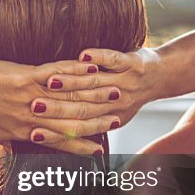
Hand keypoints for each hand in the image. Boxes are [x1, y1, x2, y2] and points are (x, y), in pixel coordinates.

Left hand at [0, 58, 121, 154]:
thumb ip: (9, 138)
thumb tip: (16, 145)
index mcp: (24, 132)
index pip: (59, 142)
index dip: (80, 146)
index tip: (98, 151)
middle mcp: (31, 118)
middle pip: (71, 123)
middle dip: (96, 123)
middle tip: (117, 121)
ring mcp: (29, 97)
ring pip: (69, 99)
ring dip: (95, 96)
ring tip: (115, 94)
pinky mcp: (24, 77)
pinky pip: (55, 74)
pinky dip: (75, 71)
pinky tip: (92, 68)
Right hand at [36, 47, 161, 132]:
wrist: (162, 75)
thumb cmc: (127, 96)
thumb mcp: (110, 114)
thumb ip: (84, 126)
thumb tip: (53, 138)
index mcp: (109, 119)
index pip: (76, 128)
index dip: (53, 131)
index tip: (33, 133)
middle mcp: (118, 104)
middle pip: (82, 108)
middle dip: (56, 107)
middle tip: (35, 106)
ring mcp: (126, 83)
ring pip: (95, 84)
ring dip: (72, 82)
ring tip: (51, 82)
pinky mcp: (133, 63)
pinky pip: (112, 60)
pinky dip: (97, 57)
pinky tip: (83, 56)